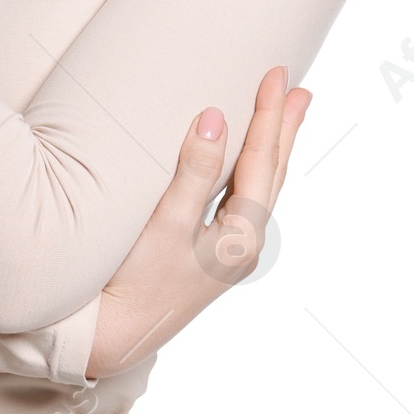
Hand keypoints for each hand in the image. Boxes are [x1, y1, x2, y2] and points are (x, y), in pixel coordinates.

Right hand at [84, 65, 309, 378]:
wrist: (114, 339)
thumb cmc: (136, 283)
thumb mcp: (165, 224)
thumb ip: (194, 170)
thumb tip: (215, 116)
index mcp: (241, 236)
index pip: (261, 161)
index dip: (270, 114)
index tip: (277, 74)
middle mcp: (243, 245)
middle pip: (272, 174)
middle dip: (284, 129)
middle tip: (299, 88)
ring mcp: (227, 253)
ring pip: (260, 188)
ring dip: (271, 149)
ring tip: (282, 119)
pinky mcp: (208, 256)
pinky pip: (241, 201)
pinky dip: (249, 173)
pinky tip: (242, 167)